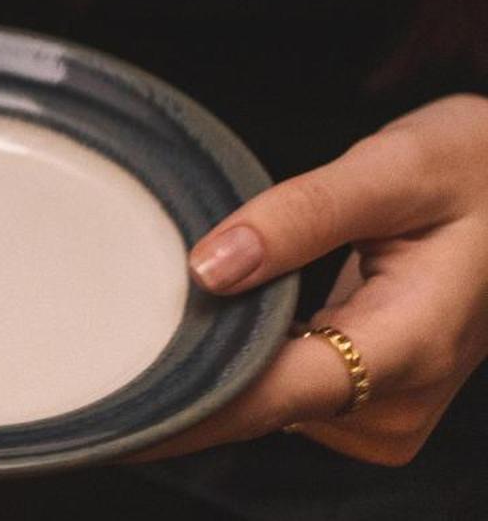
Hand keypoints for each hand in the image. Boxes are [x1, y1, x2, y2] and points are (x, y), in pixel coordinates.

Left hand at [143, 94, 487, 464]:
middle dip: (192, 378)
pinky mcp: (382, 393)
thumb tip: (209, 267)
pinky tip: (236, 316)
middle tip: (119, 331)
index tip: (124, 403)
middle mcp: (403, 393)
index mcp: (411, 342)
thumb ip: (301, 216)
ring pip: (274, 403)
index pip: (277, 396)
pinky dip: (257, 358)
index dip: (194, 405)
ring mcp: (395, 402)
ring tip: (194, 304)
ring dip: (226, 362)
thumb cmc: (473, 165)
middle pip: (266, 407)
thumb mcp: (393, 168)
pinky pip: (294, 390)